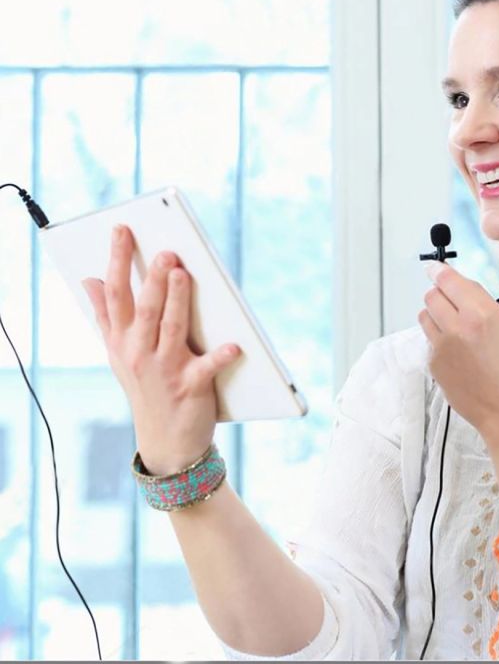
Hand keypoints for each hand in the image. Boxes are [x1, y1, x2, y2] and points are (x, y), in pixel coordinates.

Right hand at [81, 224, 240, 474]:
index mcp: (122, 340)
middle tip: (164, 251)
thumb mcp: (119, 353)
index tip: (122, 230)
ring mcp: (164, 370)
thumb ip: (105, 316)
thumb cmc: (147, 387)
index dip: (118, 260)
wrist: (165, 442)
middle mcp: (138, 352)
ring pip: (170, 328)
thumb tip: (89, 279)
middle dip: (151, 279)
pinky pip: (206, 368)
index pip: (116, 293)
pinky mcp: (190, 387)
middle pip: (144, 308)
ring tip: (182, 273)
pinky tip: (235, 345)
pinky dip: (221, 357)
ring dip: (176, 300)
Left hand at [418, 261, 498, 446]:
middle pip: (431, 295)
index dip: (438, 271)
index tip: (433, 267)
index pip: (448, 280)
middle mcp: (458, 327)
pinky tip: (456, 352)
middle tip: (450, 301)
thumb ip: (479, 300)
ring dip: (435, 315)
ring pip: (425, 315)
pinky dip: (437, 339)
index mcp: (481, 314)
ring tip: (454, 328)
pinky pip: (428, 340)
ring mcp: (441, 347)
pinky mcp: (433, 363)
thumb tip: (456, 282)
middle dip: (439, 294)